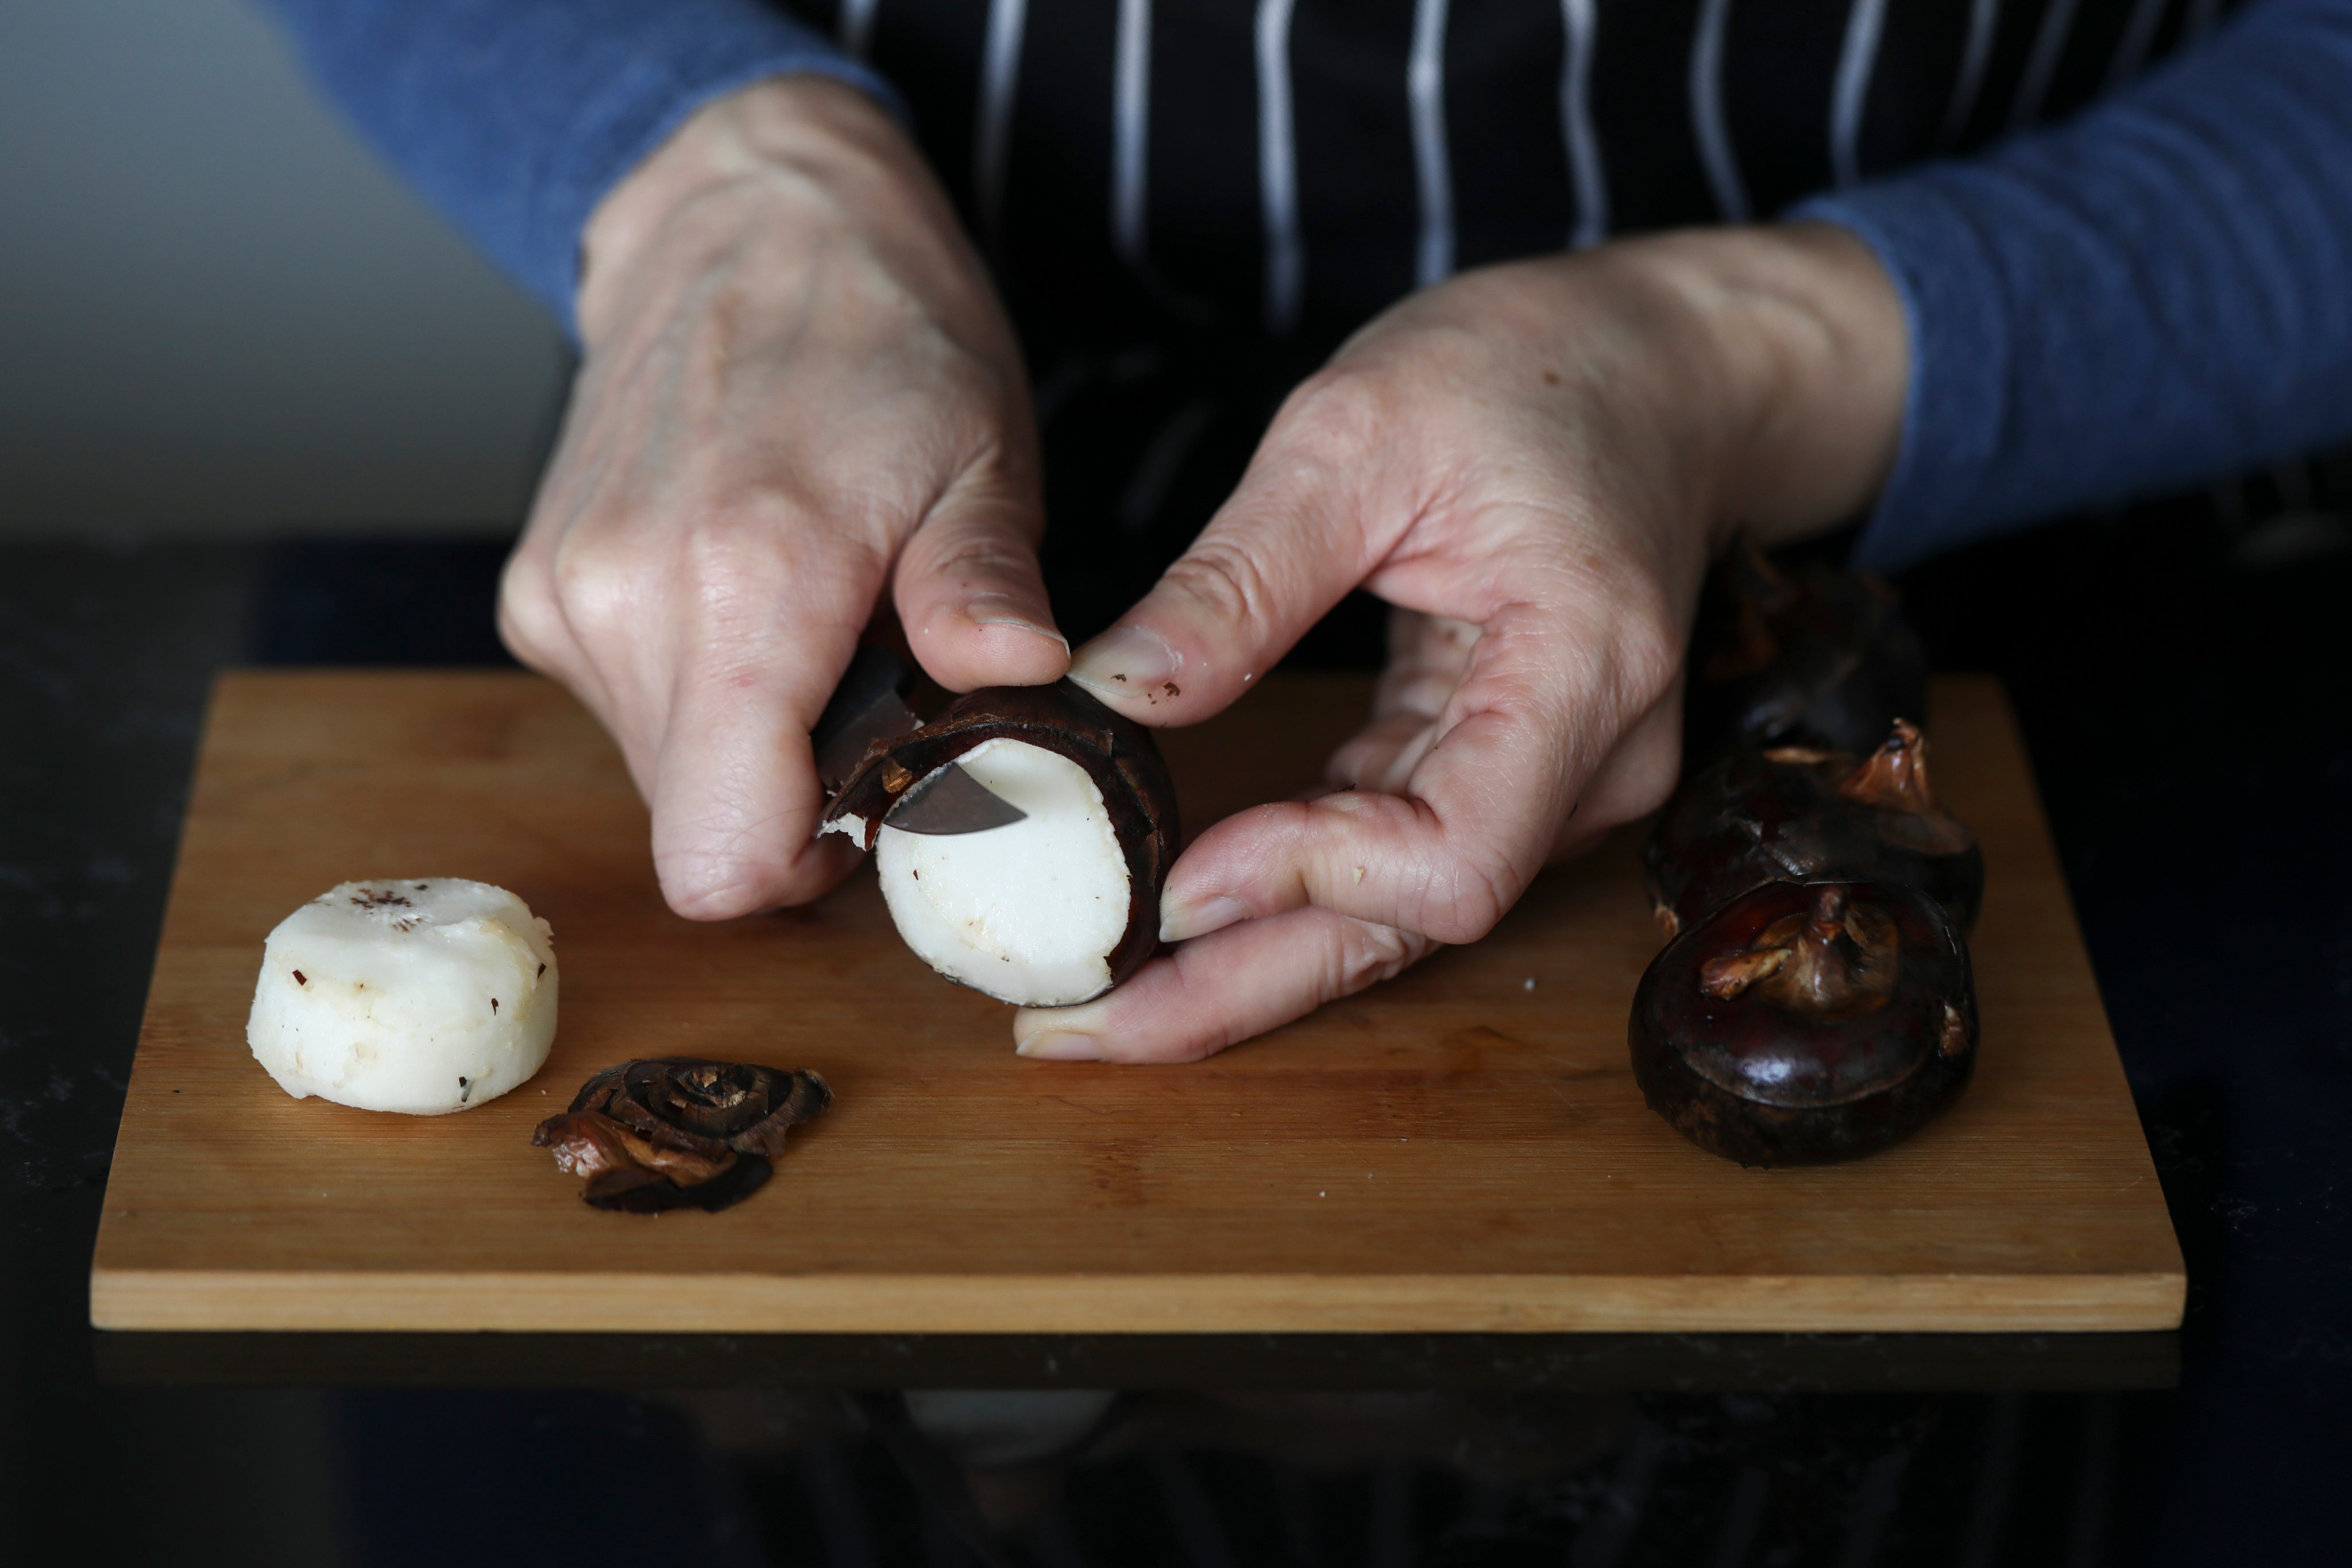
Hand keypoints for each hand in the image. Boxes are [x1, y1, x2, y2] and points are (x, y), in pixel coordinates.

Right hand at [498, 78, 1066, 919]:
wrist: (745, 213)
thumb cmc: (879, 328)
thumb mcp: (979, 451)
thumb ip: (983, 585)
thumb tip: (1018, 680)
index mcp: (745, 584)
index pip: (724, 858)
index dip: (810, 868)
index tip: (878, 804)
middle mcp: (625, 604)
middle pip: (702, 829)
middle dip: (796, 799)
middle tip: (875, 697)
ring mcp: (567, 600)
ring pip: (665, 777)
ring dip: (752, 741)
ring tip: (818, 628)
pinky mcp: (541, 594)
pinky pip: (630, 711)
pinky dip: (701, 690)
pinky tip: (754, 601)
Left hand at [1011, 225, 1907, 1061]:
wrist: (1656, 369)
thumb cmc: (1525, 371)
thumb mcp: (1356, 433)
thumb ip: (1240, 580)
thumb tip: (1112, 697)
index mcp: (1583, 667)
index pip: (1457, 856)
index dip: (1310, 881)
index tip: (1170, 875)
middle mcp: (1591, 759)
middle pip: (1410, 926)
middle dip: (1239, 989)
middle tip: (1073, 1031)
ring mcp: (1556, 779)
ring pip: (1392, 914)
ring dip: (1247, 959)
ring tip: (1095, 998)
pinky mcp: (1503, 768)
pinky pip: (1386, 859)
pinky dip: (1281, 888)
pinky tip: (1175, 910)